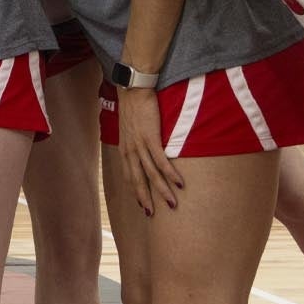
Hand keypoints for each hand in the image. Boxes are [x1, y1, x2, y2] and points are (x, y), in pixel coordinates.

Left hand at [116, 84, 182, 214]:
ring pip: (151, 174)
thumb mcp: (131, 129)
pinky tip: (179, 184)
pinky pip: (161, 160)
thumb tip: (143, 149)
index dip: (135, 192)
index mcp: (124, 150)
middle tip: (152, 215)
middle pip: (138, 180)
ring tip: (172, 204)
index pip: (129, 176)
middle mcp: (130, 150)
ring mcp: (140, 145)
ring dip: (162, 191)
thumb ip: (136, 142)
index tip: (142, 205)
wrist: (133, 88)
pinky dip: (170, 173)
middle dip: (146, 199)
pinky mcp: (151, 137)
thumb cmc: (134, 107)